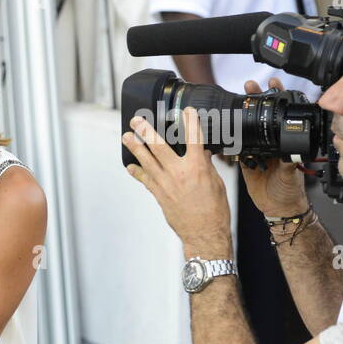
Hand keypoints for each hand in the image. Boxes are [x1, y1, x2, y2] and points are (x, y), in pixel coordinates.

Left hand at [123, 106, 233, 256]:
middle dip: (145, 131)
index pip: (193, 138)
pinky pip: (145, 179)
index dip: (190, 122)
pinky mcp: (158, 194)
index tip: (185, 110)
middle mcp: (178, 173)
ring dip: (135, 147)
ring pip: (146, 160)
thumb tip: (200, 151)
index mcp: (197, 167)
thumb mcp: (216, 182)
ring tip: (126, 137)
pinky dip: (137, 171)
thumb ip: (205, 165)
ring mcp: (165, 183)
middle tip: (136, 120)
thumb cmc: (214, 210)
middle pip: (158, 146)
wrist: (204, 233)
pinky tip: (130, 166)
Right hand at [240, 78, 308, 217]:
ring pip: (247, 128)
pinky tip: (224, 127)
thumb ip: (288, 162)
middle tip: (249, 86)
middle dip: (255, 99)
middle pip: (261, 116)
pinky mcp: (244, 161)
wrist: (278, 208)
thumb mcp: (291, 174)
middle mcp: (270, 144)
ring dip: (241, 114)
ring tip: (237, 98)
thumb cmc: (290, 191)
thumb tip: (289, 150)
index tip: (272, 84)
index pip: (280, 115)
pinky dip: (229, 138)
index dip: (277, 98)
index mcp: (284, 143)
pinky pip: (235, 147)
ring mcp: (256, 151)